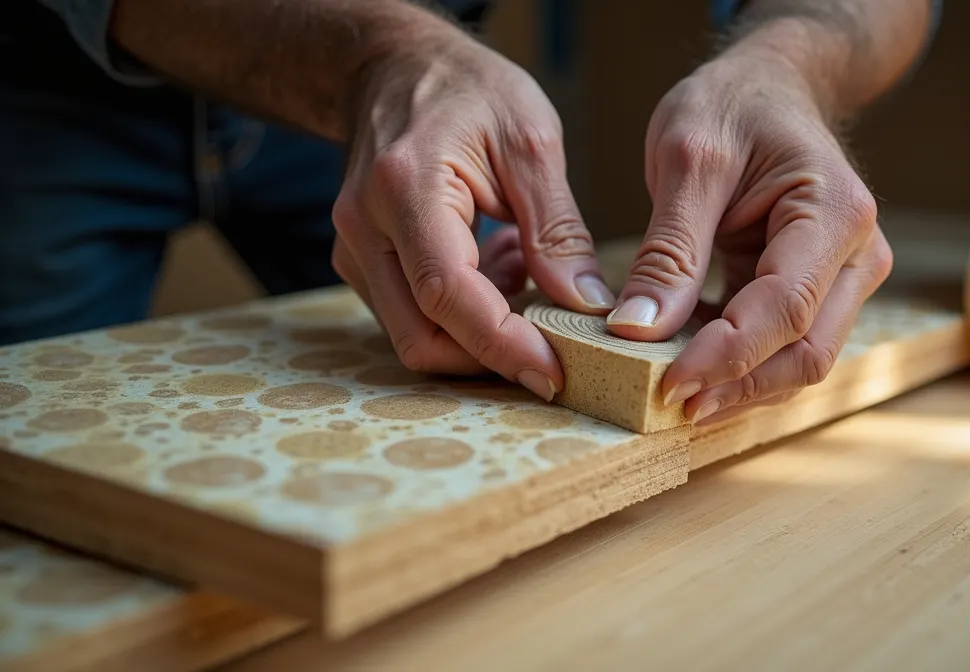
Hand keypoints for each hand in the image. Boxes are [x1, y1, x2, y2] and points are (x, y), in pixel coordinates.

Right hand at [330, 36, 614, 401]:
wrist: (396, 65)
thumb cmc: (466, 89)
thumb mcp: (531, 142)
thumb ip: (557, 230)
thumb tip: (587, 306)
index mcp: (406, 189)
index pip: (448, 296)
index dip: (503, 345)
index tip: (555, 372)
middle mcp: (364, 227)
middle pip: (422, 337)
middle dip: (492, 356)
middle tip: (557, 336)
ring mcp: (354, 249)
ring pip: (416, 335)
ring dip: (482, 330)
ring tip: (527, 270)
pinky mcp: (362, 262)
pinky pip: (413, 315)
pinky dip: (465, 313)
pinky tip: (501, 265)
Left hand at [608, 55, 892, 424]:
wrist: (770, 86)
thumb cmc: (734, 106)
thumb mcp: (687, 159)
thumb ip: (668, 249)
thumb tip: (638, 330)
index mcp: (834, 213)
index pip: (786, 309)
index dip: (727, 357)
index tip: (667, 384)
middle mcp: (856, 255)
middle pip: (806, 353)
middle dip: (737, 387)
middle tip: (665, 405)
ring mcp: (844, 279)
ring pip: (799, 361)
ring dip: (737, 385)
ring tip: (670, 392)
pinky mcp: (818, 292)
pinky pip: (782, 345)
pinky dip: (735, 364)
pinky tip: (685, 363)